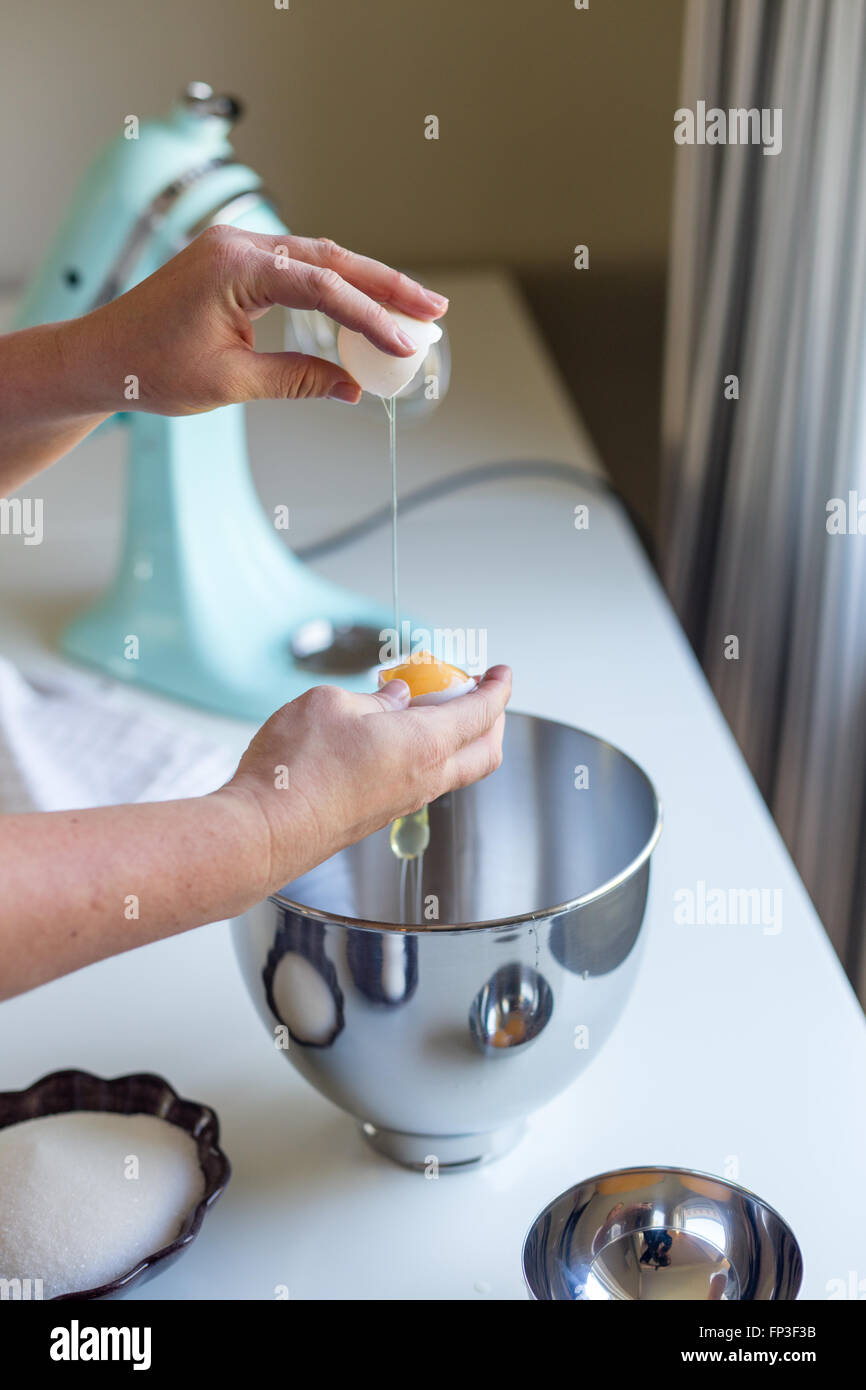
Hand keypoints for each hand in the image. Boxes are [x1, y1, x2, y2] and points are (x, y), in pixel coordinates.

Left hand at [69, 226, 448, 415]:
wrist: (100, 356)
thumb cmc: (151, 368)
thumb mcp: (231, 382)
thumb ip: (297, 380)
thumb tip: (351, 388)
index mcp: (235, 268)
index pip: (322, 287)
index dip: (370, 316)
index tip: (405, 343)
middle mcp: (239, 245)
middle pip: (331, 259)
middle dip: (386, 285)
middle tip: (434, 308)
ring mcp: (237, 249)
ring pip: (319, 259)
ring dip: (366, 283)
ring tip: (413, 307)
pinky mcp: (235, 263)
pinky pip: (298, 269)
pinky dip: (335, 287)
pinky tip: (363, 305)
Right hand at [223, 666, 511, 894]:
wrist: (268, 829)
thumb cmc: (296, 768)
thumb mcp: (331, 703)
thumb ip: (373, 698)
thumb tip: (394, 697)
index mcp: (426, 743)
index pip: (482, 713)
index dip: (497, 689)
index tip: (501, 673)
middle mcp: (425, 777)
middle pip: (485, 750)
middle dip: (492, 718)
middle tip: (479, 692)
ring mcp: (405, 801)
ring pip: (457, 769)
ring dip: (461, 738)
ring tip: (436, 709)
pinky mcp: (383, 814)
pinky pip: (425, 780)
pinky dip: (430, 754)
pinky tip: (400, 736)